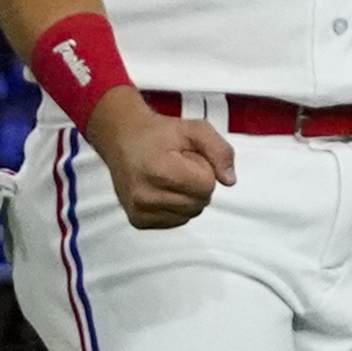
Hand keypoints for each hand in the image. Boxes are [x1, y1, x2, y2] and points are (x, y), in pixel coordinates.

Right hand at [84, 93, 232, 229]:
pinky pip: (176, 220)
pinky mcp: (138, 221)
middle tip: (178, 166)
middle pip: (200, 202)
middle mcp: (145, 195)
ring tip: (170, 177)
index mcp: (159, 171)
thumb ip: (220, 151)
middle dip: (198, 183)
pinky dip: (177, 206)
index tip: (187, 157)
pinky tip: (163, 189)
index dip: (204, 169)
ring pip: (190, 213)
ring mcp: (139, 211)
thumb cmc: (160, 133)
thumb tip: (230, 181)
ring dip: (188, 196)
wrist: (121, 138)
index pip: (206, 185)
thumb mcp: (195, 129)